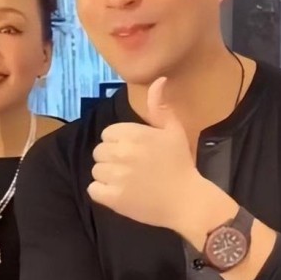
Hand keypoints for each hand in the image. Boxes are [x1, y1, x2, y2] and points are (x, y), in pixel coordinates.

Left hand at [88, 77, 219, 231]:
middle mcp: (122, 152)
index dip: (119, 142)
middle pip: (99, 151)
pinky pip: (93, 189)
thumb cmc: (180, 163)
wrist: (186, 200)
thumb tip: (158, 79)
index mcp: (133, 134)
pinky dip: (103, 192)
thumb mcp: (173, 130)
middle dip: (113, 158)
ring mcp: (116, 176)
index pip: (108, 134)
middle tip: (133, 167)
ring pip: (96, 170)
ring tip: (128, 181)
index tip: (135, 151)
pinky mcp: (113, 198)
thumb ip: (159, 106)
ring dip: (108, 176)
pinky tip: (119, 193)